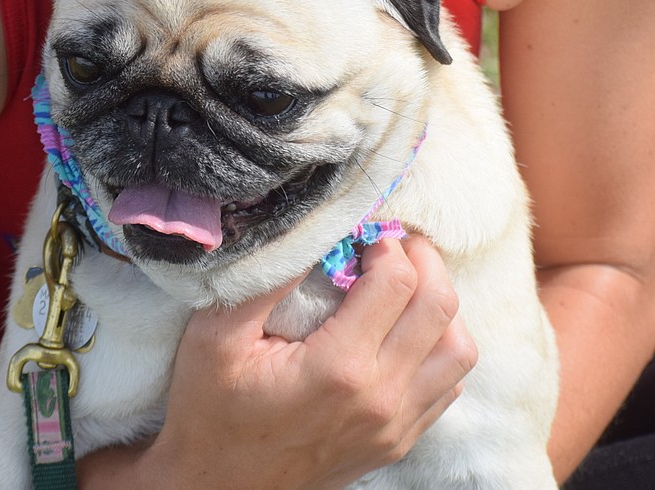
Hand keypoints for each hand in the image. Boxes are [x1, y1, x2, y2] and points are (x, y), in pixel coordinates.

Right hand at [145, 235, 476, 489]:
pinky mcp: (398, 441)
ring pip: (459, 349)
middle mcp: (380, 398)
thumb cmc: (209, 412)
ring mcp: (395, 425)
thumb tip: (306, 226)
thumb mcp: (215, 336)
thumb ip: (264, 279)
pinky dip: (438, 347)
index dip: (384, 243)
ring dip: (439, 305)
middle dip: (422, 259)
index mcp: (339, 368)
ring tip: (401, 284)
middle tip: (389, 243)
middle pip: (441, 307)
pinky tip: (400, 330)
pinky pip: (449, 385)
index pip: (398, 282)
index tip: (360, 233)